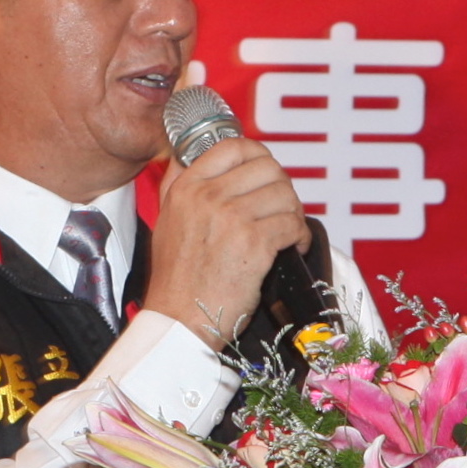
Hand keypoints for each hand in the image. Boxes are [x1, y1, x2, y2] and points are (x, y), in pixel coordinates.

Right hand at [139, 132, 311, 353]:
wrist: (179, 321)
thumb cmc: (176, 280)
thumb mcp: (167, 220)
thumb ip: (180, 184)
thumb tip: (199, 154)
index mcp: (186, 188)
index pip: (234, 146)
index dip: (259, 157)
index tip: (266, 174)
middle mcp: (207, 197)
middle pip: (267, 167)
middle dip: (282, 187)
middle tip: (281, 208)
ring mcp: (231, 218)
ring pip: (284, 194)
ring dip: (293, 213)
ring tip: (286, 230)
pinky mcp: (254, 244)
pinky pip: (292, 224)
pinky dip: (299, 236)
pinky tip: (291, 248)